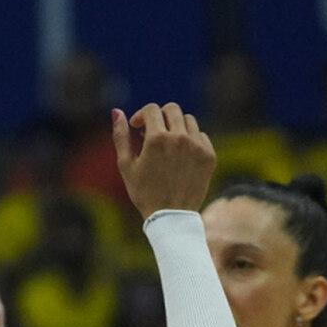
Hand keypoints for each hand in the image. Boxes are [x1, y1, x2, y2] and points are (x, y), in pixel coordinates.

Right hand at [112, 103, 215, 219]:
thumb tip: (117, 112)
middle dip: (160, 116)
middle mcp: (179, 138)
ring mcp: (197, 146)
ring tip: (168, 144)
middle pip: (172, 109)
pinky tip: (181, 156)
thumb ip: (121, 136)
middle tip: (154, 132)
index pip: (151, 109)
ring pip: (188, 120)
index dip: (141, 115)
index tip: (138, 127)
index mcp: (157, 139)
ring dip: (176, 126)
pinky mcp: (209, 155)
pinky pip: (201, 136)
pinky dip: (191, 140)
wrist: (171, 217)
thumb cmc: (144, 193)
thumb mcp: (126, 165)